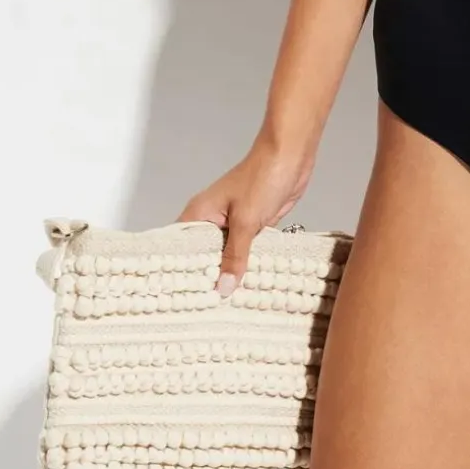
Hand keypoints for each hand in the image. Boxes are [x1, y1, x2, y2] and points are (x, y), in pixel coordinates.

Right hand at [176, 133, 314, 297]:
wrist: (292, 155)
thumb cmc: (262, 177)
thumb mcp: (246, 220)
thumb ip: (235, 255)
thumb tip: (222, 288)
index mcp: (199, 214)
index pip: (180, 249)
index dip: (179, 274)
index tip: (177, 302)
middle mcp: (212, 221)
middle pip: (204, 257)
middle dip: (206, 280)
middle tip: (201, 313)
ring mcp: (233, 224)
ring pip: (227, 256)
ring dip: (230, 274)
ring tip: (224, 309)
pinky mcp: (253, 226)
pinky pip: (246, 252)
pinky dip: (248, 266)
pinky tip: (249, 289)